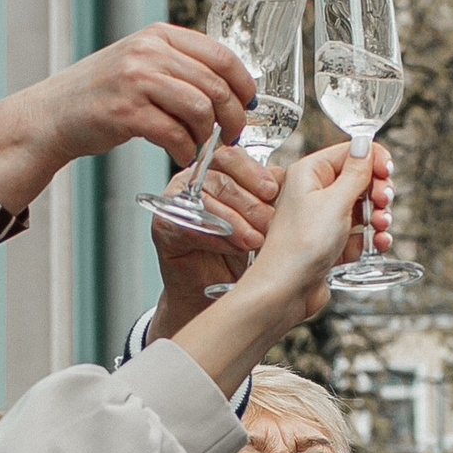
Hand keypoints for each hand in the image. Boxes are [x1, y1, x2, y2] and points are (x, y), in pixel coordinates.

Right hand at [0, 24, 254, 211]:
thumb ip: (180, 66)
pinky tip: (180, 155)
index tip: (247, 105)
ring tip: (200, 147)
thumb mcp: (141, 64)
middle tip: (230, 136)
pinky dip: (184, 150)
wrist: (53, 114)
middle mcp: (148, 52)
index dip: (243, 84)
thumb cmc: (103, 94)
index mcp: (159, 36)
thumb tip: (229, 86)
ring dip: (207, 136)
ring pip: (199, 109)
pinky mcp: (125, 112)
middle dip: (231, 117)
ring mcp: (135, 80)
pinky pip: (174, 134)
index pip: (221, 55)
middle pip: (215, 85)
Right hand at [150, 146, 278, 339]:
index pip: (232, 157)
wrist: (212, 294)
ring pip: (207, 201)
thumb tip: (288, 180)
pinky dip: (214, 237)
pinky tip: (232, 247)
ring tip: (254, 240)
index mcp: (217, 172)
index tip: (272, 190)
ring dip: (235, 222)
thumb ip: (270, 198)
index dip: (253, 172)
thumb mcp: (260, 222)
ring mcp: (177, 202)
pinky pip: (190, 224)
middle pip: (221, 178)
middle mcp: (194, 182)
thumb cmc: (237, 255)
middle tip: (269, 224)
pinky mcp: (164, 225)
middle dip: (250, 203)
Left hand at [165, 142, 390, 392]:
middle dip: (378, 192)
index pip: (351, 152)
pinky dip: (373, 238)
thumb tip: (366, 144)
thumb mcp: (335, 201)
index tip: (387, 174)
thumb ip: (357, 172)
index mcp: (310, 173)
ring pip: (364, 209)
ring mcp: (324, 220)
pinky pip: (360, 234)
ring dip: (379, 217)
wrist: (285, 290)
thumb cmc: (300, 246)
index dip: (374, 161)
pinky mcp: (331, 244)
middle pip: (361, 180)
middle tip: (383, 203)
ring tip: (380, 228)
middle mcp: (315, 194)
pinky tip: (379, 244)